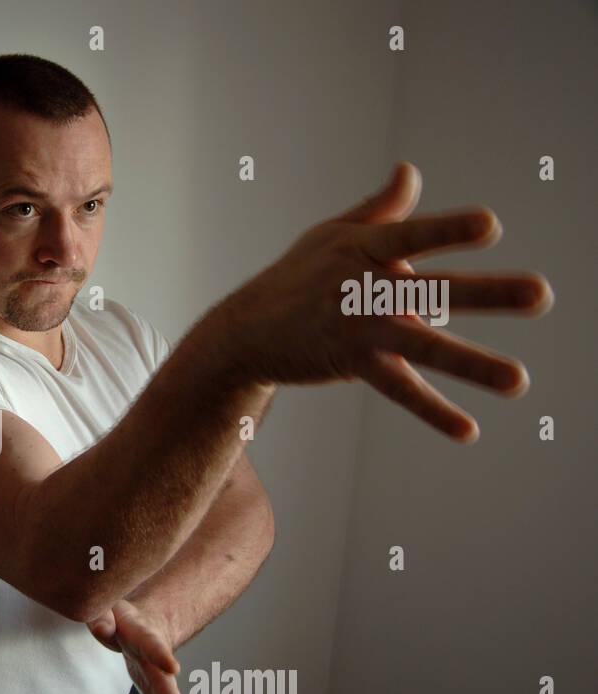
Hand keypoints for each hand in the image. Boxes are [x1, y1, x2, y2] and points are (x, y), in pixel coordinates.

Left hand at [88, 599, 191, 693]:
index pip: (153, 646)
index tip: (172, 666)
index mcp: (144, 638)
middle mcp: (156, 665)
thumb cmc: (120, 615)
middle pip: (165, 686)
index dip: (161, 654)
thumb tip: (103, 628)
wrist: (141, 624)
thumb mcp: (106, 609)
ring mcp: (158, 683)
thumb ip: (102, 616)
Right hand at [224, 161, 552, 441]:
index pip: (412, 236)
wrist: (244, 331)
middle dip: (487, 294)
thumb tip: (411, 171)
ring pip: (425, 347)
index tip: (490, 227)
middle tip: (541, 294)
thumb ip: (380, 208)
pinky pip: (400, 390)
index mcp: (364, 248)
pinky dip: (433, 411)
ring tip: (519, 381)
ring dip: (473, 364)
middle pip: (434, 291)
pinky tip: (469, 430)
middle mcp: (365, 289)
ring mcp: (361, 331)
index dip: (449, 230)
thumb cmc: (293, 275)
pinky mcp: (355, 365)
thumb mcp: (330, 233)